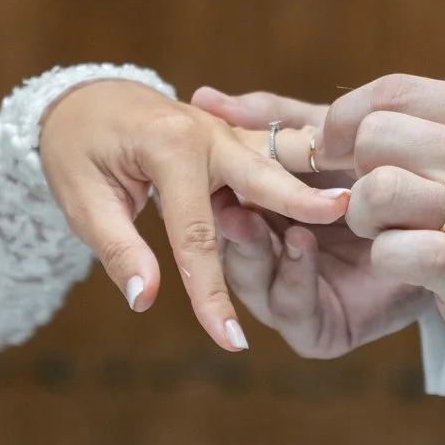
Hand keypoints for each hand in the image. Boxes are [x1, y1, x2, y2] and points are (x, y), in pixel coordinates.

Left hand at [39, 81, 350, 350]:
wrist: (80, 101)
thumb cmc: (75, 151)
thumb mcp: (83, 201)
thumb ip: (119, 250)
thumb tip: (145, 300)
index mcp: (171, 149)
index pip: (198, 236)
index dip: (211, 295)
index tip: (231, 343)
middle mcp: (209, 133)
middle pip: (266, 178)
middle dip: (306, 203)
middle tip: (349, 217)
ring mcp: (228, 132)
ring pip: (285, 156)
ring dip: (323, 177)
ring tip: (369, 199)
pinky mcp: (238, 137)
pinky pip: (281, 152)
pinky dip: (315, 166)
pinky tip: (354, 183)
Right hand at [192, 88, 425, 355]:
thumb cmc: (386, 173)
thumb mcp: (327, 141)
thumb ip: (274, 122)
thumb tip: (203, 96)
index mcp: (261, 218)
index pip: (222, 204)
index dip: (212, 185)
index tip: (207, 158)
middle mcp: (269, 260)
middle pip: (229, 246)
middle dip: (224, 222)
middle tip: (220, 199)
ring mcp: (292, 296)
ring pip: (252, 281)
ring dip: (249, 250)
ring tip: (252, 219)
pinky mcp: (319, 330)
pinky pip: (294, 311)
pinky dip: (292, 278)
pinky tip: (300, 244)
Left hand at [320, 75, 444, 395]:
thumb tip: (359, 121)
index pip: (392, 90)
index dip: (345, 118)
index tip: (334, 151)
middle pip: (374, 136)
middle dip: (353, 173)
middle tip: (373, 206)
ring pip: (377, 190)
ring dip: (365, 220)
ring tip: (390, 237)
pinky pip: (398, 252)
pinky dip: (387, 261)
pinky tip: (408, 269)